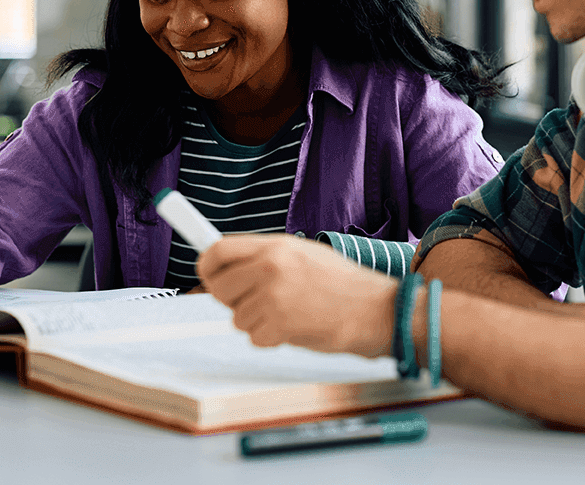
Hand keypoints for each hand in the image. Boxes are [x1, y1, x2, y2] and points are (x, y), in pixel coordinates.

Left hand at [197, 234, 398, 357]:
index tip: (206, 274)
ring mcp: (273, 297)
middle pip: (219, 287)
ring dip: (257, 321)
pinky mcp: (280, 325)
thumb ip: (265, 258)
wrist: (377, 310)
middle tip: (255, 302)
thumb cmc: (343, 284)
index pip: (218, 250)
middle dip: (232, 299)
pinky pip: (255, 337)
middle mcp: (269, 267)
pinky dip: (271, 338)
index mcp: (274, 246)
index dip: (207, 265)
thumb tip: (228, 269)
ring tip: (289, 313)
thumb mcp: (303, 254)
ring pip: (237, 316)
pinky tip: (296, 327)